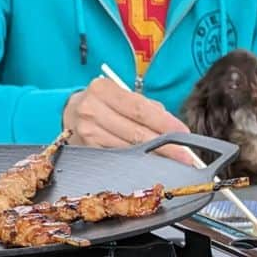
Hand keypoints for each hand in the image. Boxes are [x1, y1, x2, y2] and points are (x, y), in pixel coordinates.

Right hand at [63, 78, 194, 163]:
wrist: (69, 114)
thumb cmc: (103, 104)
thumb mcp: (120, 95)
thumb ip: (146, 106)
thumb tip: (173, 126)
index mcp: (102, 89)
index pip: (140, 109)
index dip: (164, 123)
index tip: (184, 134)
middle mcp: (91, 110)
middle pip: (136, 133)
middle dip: (166, 146)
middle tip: (187, 156)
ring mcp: (88, 134)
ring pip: (129, 150)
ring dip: (155, 158)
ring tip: (175, 163)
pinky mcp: (88, 152)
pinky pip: (119, 160)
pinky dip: (138, 164)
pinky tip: (152, 166)